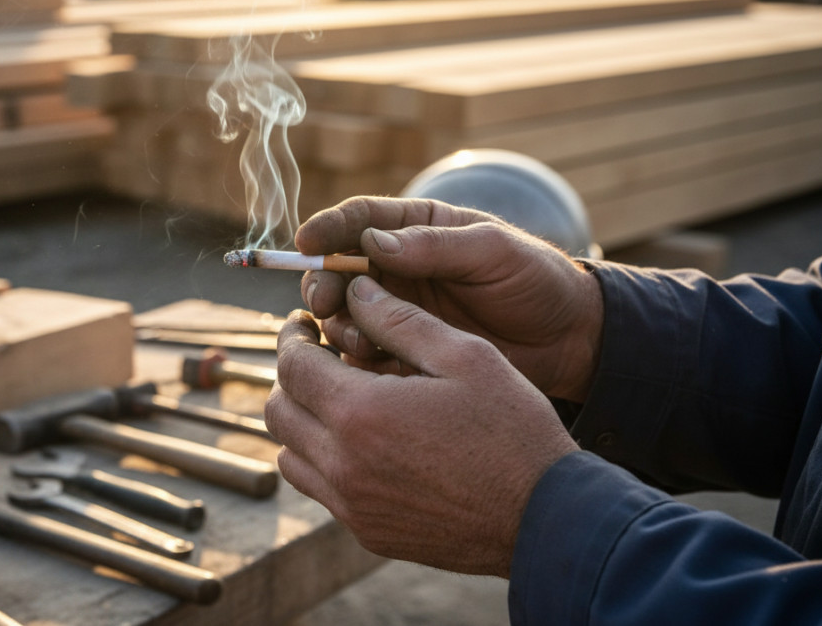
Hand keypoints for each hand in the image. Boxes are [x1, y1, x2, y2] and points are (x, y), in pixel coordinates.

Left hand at [265, 277, 578, 576]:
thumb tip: (356, 290)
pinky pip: (319, 489)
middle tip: (316, 356)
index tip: (304, 323)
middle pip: (278, 411)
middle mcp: (343, 464)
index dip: (292, 337)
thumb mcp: (466, 356)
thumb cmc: (512, 429)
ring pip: (289, 456)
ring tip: (338, 398)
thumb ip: (401, 320)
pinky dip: (323, 460)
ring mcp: (352, 505)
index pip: (292, 366)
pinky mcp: (367, 532)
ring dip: (302, 420)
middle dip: (290, 377)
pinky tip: (363, 441)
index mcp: (361, 412)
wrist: (543, 518)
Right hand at [297, 196, 601, 401]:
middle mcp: (395, 268)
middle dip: (321, 283)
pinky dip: (356, 360)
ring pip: (343, 315)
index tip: (305, 241)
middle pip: (335, 269)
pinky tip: (371, 363)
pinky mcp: (402, 352)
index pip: (358, 219)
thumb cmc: (535, 281)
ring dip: (338, 325)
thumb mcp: (493, 252)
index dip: (326, 228)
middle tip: (322, 302)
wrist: (567, 341)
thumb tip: (373, 242)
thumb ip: (435, 245)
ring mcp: (397, 312)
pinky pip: (363, 356)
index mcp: (414, 228)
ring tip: (358, 338)